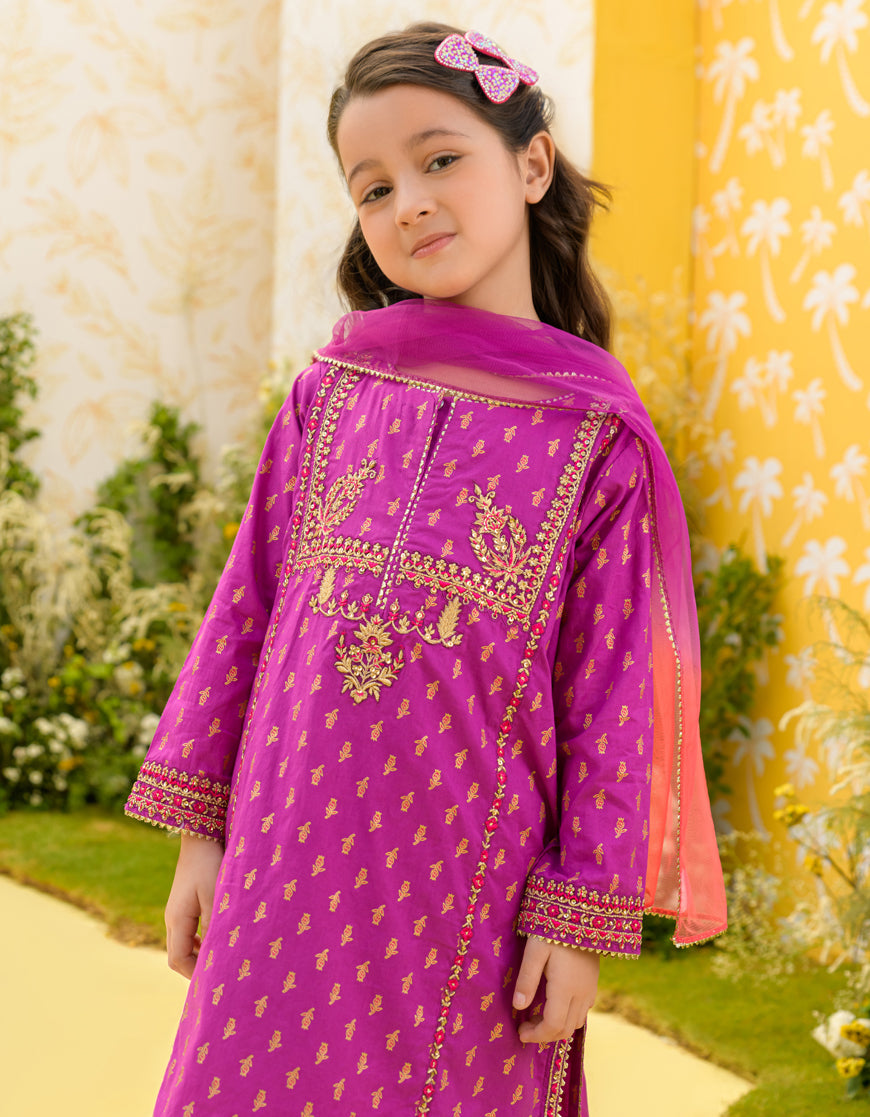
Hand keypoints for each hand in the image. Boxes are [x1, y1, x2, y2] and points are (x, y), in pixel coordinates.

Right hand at [164, 833, 223, 978]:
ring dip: (198, 955)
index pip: (177, 960)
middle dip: (195, 968)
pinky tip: (218, 939)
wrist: (199, 834)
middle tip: (219, 977)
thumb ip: (214, 925)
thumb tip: (216, 954)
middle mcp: (172, 918)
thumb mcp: (215, 895)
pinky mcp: (185, 902)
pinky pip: (188, 931)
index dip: (193, 975)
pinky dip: (200, 941)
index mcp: (177, 919)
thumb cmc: (210, 863)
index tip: (214, 982)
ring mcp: (177, 910)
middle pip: (177, 955)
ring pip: (183, 943)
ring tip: (221, 961)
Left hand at [512, 936, 599, 1043]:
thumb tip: (518, 1006)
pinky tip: (554, 1005)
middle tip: (525, 1027)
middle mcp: (581, 994)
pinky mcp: (593, 983)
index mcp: (565, 988)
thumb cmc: (553, 928)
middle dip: (545, 1035)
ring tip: (537, 1017)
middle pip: (566, 1029)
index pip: (553, 1025)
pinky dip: (568, 1017)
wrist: (582, 912)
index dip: (536, 1035)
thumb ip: (527, 979)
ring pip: (576, 1022)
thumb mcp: (535, 950)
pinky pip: (583, 1011)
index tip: (520, 1033)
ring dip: (557, 1027)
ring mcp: (590, 989)